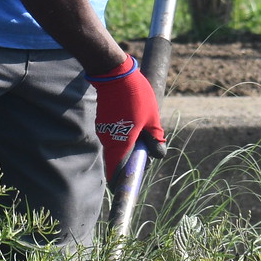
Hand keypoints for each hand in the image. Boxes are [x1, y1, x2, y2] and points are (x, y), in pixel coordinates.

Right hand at [87, 54, 165, 180]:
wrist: (114, 74)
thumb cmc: (136, 96)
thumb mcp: (153, 119)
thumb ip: (155, 139)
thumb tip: (158, 153)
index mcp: (122, 144)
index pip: (116, 172)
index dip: (122, 181)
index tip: (129, 186)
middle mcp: (108, 140)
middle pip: (117, 162)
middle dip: (130, 163)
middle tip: (145, 155)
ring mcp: (103, 130)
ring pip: (115, 148)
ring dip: (128, 148)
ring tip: (143, 134)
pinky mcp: (103, 121)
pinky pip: (113, 136)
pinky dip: (123, 137)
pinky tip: (134, 123)